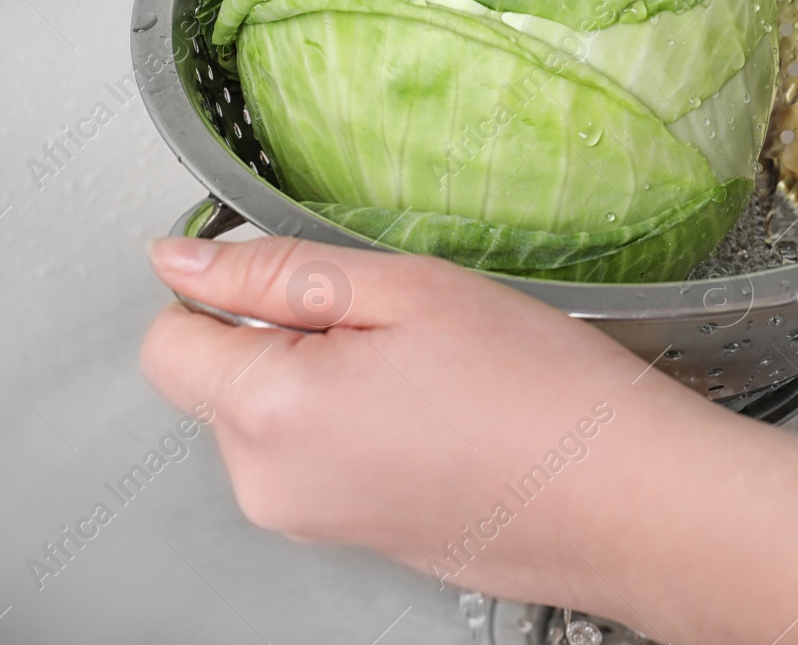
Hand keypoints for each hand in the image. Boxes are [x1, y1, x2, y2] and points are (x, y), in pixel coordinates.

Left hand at [140, 235, 711, 617]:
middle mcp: (270, 485)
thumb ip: (278, 269)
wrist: (628, 502)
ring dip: (322, 377)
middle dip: (283, 333)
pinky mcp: (349, 536)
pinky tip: (433, 410)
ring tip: (424, 371)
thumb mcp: (406, 289)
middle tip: (392, 323)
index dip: (223, 290)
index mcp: (269, 413)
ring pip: (270, 416)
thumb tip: (182, 262)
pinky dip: (354, 422)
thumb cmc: (539, 394)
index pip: (168, 339)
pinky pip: (314, 456)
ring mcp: (309, 521)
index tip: (295, 275)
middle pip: (219, 378)